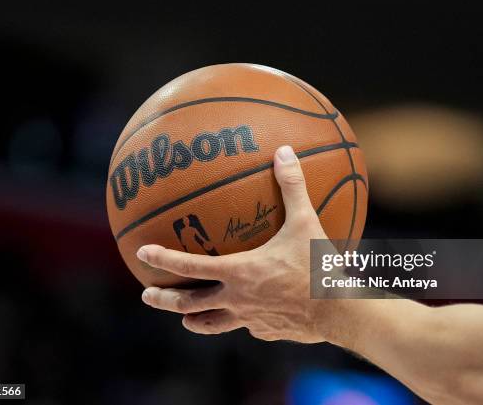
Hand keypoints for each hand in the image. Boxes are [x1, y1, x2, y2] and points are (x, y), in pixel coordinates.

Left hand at [137, 145, 327, 342]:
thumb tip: (284, 151)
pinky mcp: (266, 331)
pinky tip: (246, 313)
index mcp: (238, 272)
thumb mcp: (306, 222)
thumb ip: (292, 186)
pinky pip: (247, 325)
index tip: (141, 252)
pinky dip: (239, 318)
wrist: (340, 312)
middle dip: (164, 300)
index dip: (162, 258)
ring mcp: (250, 319)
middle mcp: (237, 299)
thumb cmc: (320, 266)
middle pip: (189, 304)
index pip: (189, 266)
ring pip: (211, 324)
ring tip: (183, 317)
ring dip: (194, 318)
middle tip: (146, 295)